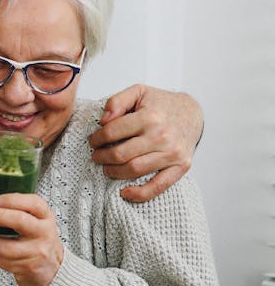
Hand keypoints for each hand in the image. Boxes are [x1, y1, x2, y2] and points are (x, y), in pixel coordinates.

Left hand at [0, 193, 62, 285]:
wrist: (52, 267)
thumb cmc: (40, 239)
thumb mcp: (38, 220)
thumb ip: (21, 209)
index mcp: (45, 216)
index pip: (32, 203)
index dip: (11, 200)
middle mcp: (43, 232)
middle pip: (19, 220)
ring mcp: (36, 251)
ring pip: (6, 247)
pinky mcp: (28, 267)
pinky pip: (4, 262)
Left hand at [89, 85, 202, 202]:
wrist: (192, 113)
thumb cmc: (161, 104)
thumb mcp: (139, 92)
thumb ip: (117, 101)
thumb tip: (103, 120)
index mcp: (150, 116)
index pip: (112, 132)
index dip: (97, 138)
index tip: (93, 141)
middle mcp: (162, 136)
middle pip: (121, 154)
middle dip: (102, 157)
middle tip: (96, 156)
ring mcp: (172, 153)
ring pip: (134, 169)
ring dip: (114, 172)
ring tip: (106, 168)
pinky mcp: (181, 166)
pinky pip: (158, 186)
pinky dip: (140, 193)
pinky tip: (124, 193)